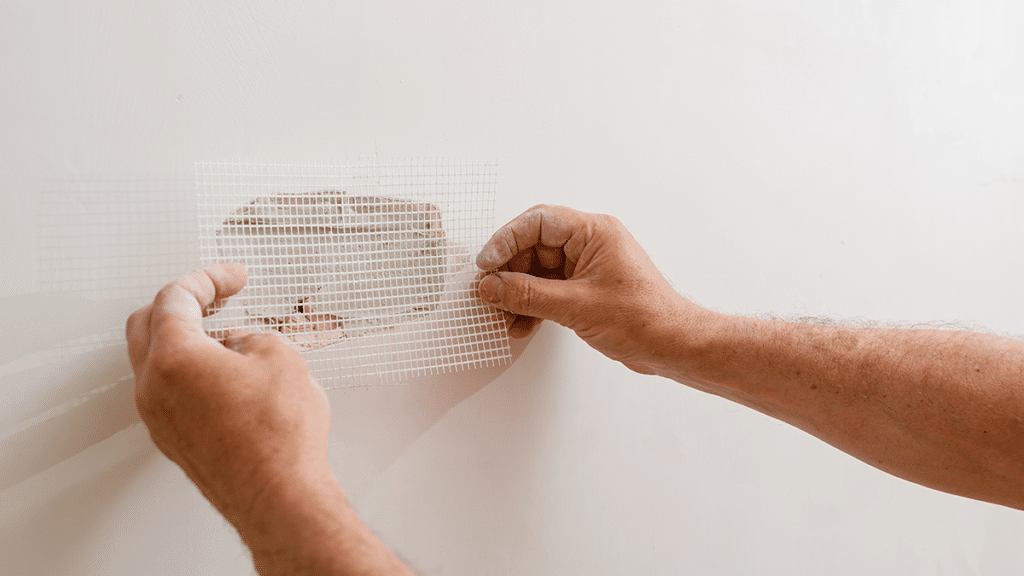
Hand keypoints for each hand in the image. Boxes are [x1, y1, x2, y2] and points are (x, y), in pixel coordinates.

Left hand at [126, 264, 334, 531]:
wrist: (280, 494)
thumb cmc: (278, 437)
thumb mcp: (281, 357)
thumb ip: (252, 337)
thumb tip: (241, 345)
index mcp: (174, 357)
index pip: (176, 298)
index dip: (209, 279)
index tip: (232, 278)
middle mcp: (154, 388)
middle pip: (147, 325)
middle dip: (183, 304)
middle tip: (217, 296)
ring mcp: (160, 418)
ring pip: (155, 361)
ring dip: (185, 339)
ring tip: (228, 337)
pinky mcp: (175, 440)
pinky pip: (168, 392)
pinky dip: (189, 371)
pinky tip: (225, 374)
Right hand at [476, 205, 712, 374]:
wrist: (673, 346)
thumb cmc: (645, 318)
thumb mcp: (576, 306)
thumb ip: (528, 295)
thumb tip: (492, 287)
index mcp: (594, 232)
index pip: (538, 222)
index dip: (506, 240)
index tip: (487, 264)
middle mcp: (590, 244)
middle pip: (534, 247)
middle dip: (509, 272)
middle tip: (489, 293)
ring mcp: (588, 267)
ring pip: (539, 271)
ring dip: (518, 294)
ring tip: (502, 315)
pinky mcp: (587, 289)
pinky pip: (549, 290)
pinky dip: (533, 305)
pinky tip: (521, 324)